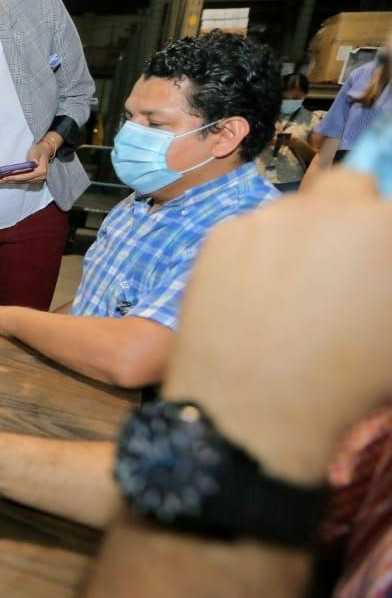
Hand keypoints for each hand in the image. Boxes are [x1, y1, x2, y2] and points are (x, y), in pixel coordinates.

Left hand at [0, 141, 52, 184]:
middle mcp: (40, 177)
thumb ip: (34, 156)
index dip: (14, 177)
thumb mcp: (36, 150)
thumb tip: (34, 162)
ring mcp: (37, 180)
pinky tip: (6, 180)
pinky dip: (14, 181)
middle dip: (9, 180)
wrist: (44, 151)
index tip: (4, 177)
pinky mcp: (34, 180)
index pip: (25, 176)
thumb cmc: (38, 150)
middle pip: (22, 180)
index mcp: (41, 171)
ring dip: (10, 182)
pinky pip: (22, 181)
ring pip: (21, 182)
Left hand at [162, 169, 391, 483]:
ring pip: (291, 211)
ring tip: (285, 295)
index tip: (366, 265)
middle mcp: (333, 211)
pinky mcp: (223, 233)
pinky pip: (247, 232)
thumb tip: (371, 269)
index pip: (381, 204)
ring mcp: (272, 217)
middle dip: (341, 219)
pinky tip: (249, 298)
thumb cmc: (347, 381)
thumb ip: (382, 276)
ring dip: (294, 237)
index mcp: (384, 230)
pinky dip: (251, 255)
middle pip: (344, 190)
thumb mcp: (391, 331)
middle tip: (330, 269)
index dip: (375, 238)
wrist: (258, 407)